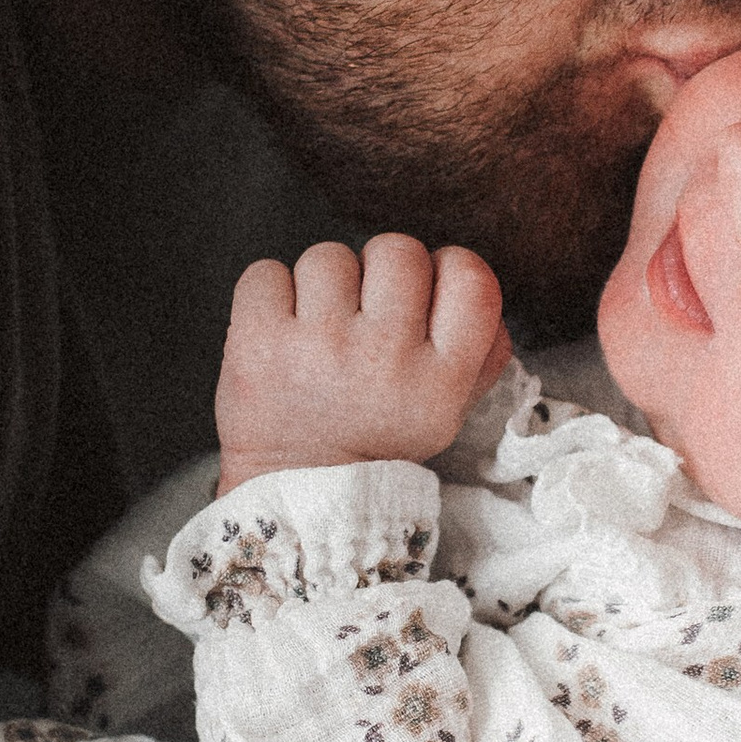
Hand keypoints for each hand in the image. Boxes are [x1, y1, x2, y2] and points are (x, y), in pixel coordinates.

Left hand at [215, 236, 510, 492]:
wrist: (297, 491)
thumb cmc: (374, 441)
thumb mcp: (447, 414)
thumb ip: (481, 352)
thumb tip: (478, 285)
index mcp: (441, 380)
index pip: (471, 277)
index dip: (448, 266)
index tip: (427, 288)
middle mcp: (385, 358)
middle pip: (398, 250)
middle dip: (380, 271)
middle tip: (365, 313)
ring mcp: (320, 346)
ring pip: (330, 255)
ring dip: (323, 285)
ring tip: (319, 331)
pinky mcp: (259, 341)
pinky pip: (267, 272)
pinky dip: (270, 294)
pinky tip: (281, 331)